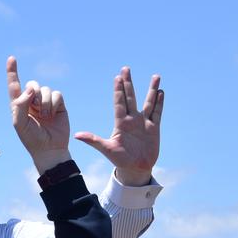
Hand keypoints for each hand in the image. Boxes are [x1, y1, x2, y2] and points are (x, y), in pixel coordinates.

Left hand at [6, 56, 71, 173]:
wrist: (49, 148)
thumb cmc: (31, 138)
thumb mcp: (20, 123)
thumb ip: (20, 105)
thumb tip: (31, 89)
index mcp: (19, 105)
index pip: (14, 86)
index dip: (12, 72)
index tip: (11, 58)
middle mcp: (31, 101)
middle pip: (33, 84)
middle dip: (34, 94)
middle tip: (35, 109)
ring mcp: (45, 102)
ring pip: (46, 89)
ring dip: (44, 102)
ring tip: (44, 115)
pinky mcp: (58, 104)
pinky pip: (57, 94)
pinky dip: (54, 103)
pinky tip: (53, 114)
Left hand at [75, 67, 162, 186]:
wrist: (134, 169)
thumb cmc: (119, 160)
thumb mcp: (106, 149)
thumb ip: (93, 140)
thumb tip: (76, 135)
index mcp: (120, 123)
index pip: (119, 102)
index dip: (118, 90)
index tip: (117, 77)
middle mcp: (132, 120)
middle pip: (131, 97)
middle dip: (128, 83)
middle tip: (126, 68)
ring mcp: (144, 123)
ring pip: (148, 102)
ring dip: (151, 89)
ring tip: (155, 76)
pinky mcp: (154, 128)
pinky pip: (158, 113)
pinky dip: (160, 103)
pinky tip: (161, 92)